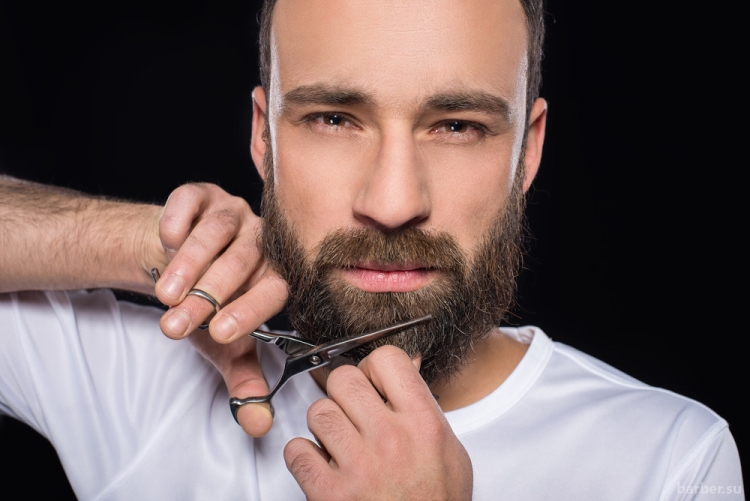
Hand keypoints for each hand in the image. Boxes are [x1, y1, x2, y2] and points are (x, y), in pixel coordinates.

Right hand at [151, 183, 287, 435]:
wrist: (167, 264)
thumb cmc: (204, 305)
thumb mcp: (220, 345)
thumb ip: (241, 378)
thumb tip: (259, 423)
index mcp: (275, 275)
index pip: (275, 290)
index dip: (250, 310)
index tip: (220, 333)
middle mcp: (261, 239)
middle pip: (244, 261)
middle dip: (209, 296)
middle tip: (177, 324)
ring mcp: (233, 211)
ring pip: (218, 231)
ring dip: (190, 263)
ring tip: (166, 295)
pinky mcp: (201, 193)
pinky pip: (193, 198)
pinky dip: (179, 218)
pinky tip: (166, 239)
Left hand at [285, 346, 472, 499]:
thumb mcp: (450, 451)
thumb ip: (424, 408)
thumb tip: (404, 370)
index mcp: (423, 423)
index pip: (386, 360)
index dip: (373, 368)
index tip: (372, 382)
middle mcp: (390, 440)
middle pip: (343, 379)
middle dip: (344, 394)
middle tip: (352, 413)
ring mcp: (358, 466)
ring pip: (317, 412)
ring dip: (324, 426)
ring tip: (339, 443)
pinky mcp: (330, 493)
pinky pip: (296, 450)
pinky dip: (304, 457)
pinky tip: (322, 465)